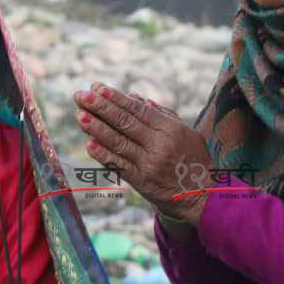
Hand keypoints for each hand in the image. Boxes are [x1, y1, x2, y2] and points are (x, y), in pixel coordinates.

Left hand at [73, 84, 212, 226]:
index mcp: (170, 129)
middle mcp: (159, 145)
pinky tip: (89, 144)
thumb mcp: (185, 132)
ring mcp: (149, 164)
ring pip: (119, 142)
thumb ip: (161, 114)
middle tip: (81, 95)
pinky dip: (104, 154)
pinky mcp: (141, 182)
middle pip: (125, 122)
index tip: (97, 87)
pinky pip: (119, 165)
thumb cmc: (193, 159)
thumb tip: (134, 97)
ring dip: (96, 128)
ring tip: (80, 115)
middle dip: (100, 107)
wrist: (203, 195)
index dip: (116, 98)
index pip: (138, 110)